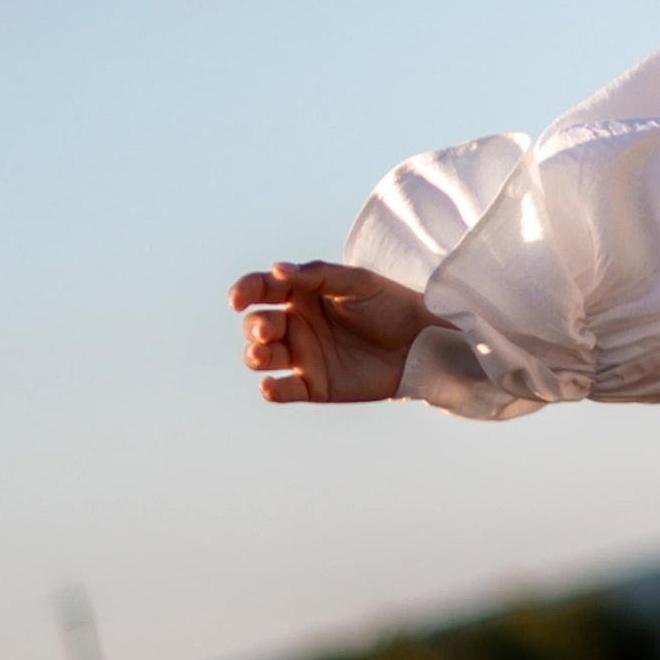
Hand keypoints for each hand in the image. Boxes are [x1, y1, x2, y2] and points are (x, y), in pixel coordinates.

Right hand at [231, 259, 427, 403]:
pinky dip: (272, 390)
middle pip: (257, 325)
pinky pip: (284, 390)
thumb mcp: (357, 282)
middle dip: (255, 327)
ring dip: (255, 355)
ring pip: (262, 357)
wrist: (422, 341)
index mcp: (302, 294)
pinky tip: (269, 386)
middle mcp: (296, 325)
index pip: (261, 289)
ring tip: (262, 352)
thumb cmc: (391, 304)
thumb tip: (276, 269)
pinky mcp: (314, 385)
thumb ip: (317, 276)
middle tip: (270, 329)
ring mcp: (303, 356)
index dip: (244, 291)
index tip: (237, 299)